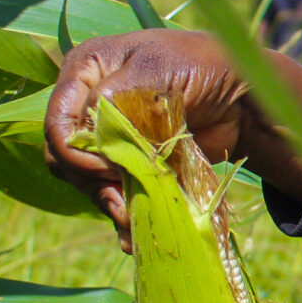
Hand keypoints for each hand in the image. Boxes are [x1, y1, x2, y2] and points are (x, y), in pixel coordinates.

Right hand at [44, 29, 301, 246]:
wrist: (244, 96)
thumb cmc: (204, 65)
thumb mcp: (157, 69)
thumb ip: (116, 98)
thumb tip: (89, 134)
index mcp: (87, 71)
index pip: (58, 119)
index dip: (73, 149)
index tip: (104, 168)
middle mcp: (89, 105)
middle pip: (66, 155)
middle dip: (90, 180)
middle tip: (119, 196)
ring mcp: (110, 138)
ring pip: (88, 180)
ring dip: (108, 201)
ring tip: (130, 217)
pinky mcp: (132, 164)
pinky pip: (115, 193)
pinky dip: (124, 214)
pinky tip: (132, 237)